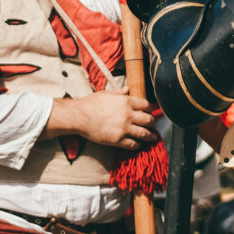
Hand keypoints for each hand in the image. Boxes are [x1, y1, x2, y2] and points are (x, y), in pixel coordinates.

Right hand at [44, 88, 158, 149]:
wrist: (80, 117)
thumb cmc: (91, 103)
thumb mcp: (107, 94)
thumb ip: (119, 92)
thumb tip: (127, 89)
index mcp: (126, 101)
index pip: (146, 105)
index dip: (150, 109)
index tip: (151, 111)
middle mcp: (128, 115)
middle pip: (148, 120)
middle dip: (153, 123)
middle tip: (154, 125)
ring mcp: (124, 128)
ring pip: (144, 133)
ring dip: (150, 136)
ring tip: (153, 138)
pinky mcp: (118, 140)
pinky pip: (133, 144)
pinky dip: (137, 145)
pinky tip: (138, 145)